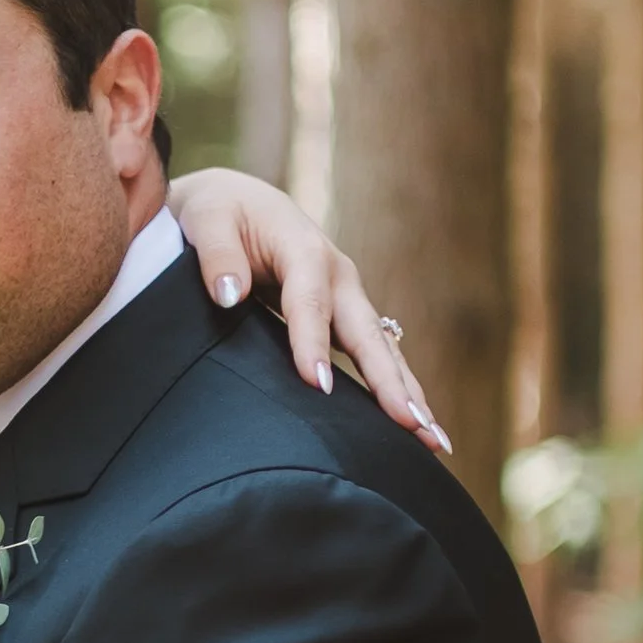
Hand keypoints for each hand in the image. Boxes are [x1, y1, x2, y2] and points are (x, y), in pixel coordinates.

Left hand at [168, 170, 451, 455]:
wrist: (238, 202)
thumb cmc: (220, 213)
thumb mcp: (208, 219)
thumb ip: (217, 256)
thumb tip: (229, 295)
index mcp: (304, 248)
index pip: (310, 301)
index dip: (313, 343)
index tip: (317, 386)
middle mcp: (338, 275)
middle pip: (366, 332)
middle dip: (389, 381)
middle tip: (411, 424)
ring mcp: (348, 297)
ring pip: (382, 349)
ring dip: (408, 393)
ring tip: (434, 440)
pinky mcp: (346, 317)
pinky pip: (376, 356)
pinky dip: (398, 389)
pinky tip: (416, 427)